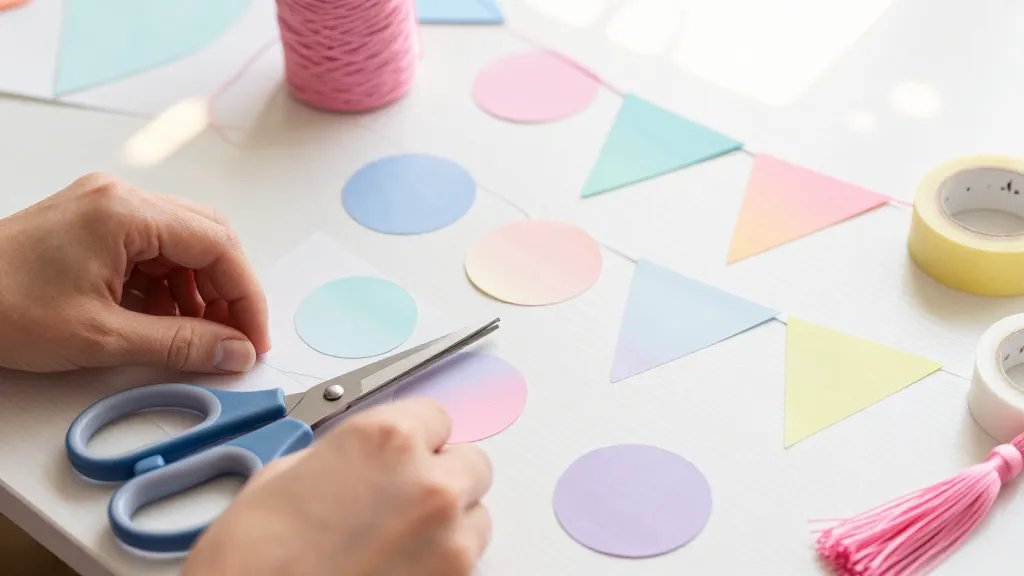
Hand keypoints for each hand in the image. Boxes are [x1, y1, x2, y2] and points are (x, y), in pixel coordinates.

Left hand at [0, 173, 269, 371]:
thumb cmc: (0, 308)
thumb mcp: (102, 337)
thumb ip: (180, 344)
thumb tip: (233, 351)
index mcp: (126, 212)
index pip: (218, 245)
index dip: (245, 296)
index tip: (252, 338)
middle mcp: (121, 197)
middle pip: (207, 236)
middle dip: (227, 290)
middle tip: (234, 337)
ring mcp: (105, 206)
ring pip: (183, 243)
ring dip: (199, 289)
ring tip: (196, 335)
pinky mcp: (93, 222)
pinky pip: (153, 248)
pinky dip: (169, 284)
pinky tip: (163, 318)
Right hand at [184, 399, 493, 575]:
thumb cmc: (251, 560)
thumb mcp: (282, 477)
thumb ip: (342, 456)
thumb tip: (361, 461)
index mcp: (384, 440)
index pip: (437, 417)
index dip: (417, 437)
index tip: (406, 451)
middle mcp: (427, 482)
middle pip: (470, 463)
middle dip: (440, 477)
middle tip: (401, 500)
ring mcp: (448, 539)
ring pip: (475, 517)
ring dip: (447, 523)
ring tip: (396, 543)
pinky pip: (467, 561)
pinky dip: (441, 563)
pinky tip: (398, 568)